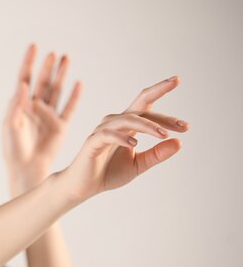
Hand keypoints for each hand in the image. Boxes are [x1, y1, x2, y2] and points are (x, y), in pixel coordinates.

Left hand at [2, 43, 82, 188]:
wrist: (25, 169)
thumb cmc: (12, 149)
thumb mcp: (10, 126)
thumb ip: (16, 105)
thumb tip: (22, 84)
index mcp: (19, 106)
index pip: (24, 78)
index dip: (29, 62)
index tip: (34, 46)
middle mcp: (35, 108)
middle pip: (42, 82)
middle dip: (47, 67)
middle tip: (53, 53)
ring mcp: (49, 116)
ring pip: (56, 91)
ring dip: (61, 75)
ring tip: (66, 59)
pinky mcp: (61, 126)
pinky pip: (69, 108)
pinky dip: (74, 96)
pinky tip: (78, 83)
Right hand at [59, 76, 189, 202]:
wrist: (84, 186)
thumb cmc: (108, 173)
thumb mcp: (139, 164)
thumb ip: (157, 154)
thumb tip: (180, 142)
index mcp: (128, 125)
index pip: (145, 103)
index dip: (160, 90)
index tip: (177, 80)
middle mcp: (116, 122)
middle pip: (140, 106)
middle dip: (161, 111)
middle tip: (183, 125)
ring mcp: (103, 130)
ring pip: (128, 119)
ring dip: (147, 126)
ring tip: (163, 135)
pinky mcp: (93, 141)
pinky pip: (109, 134)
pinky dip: (122, 137)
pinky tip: (135, 144)